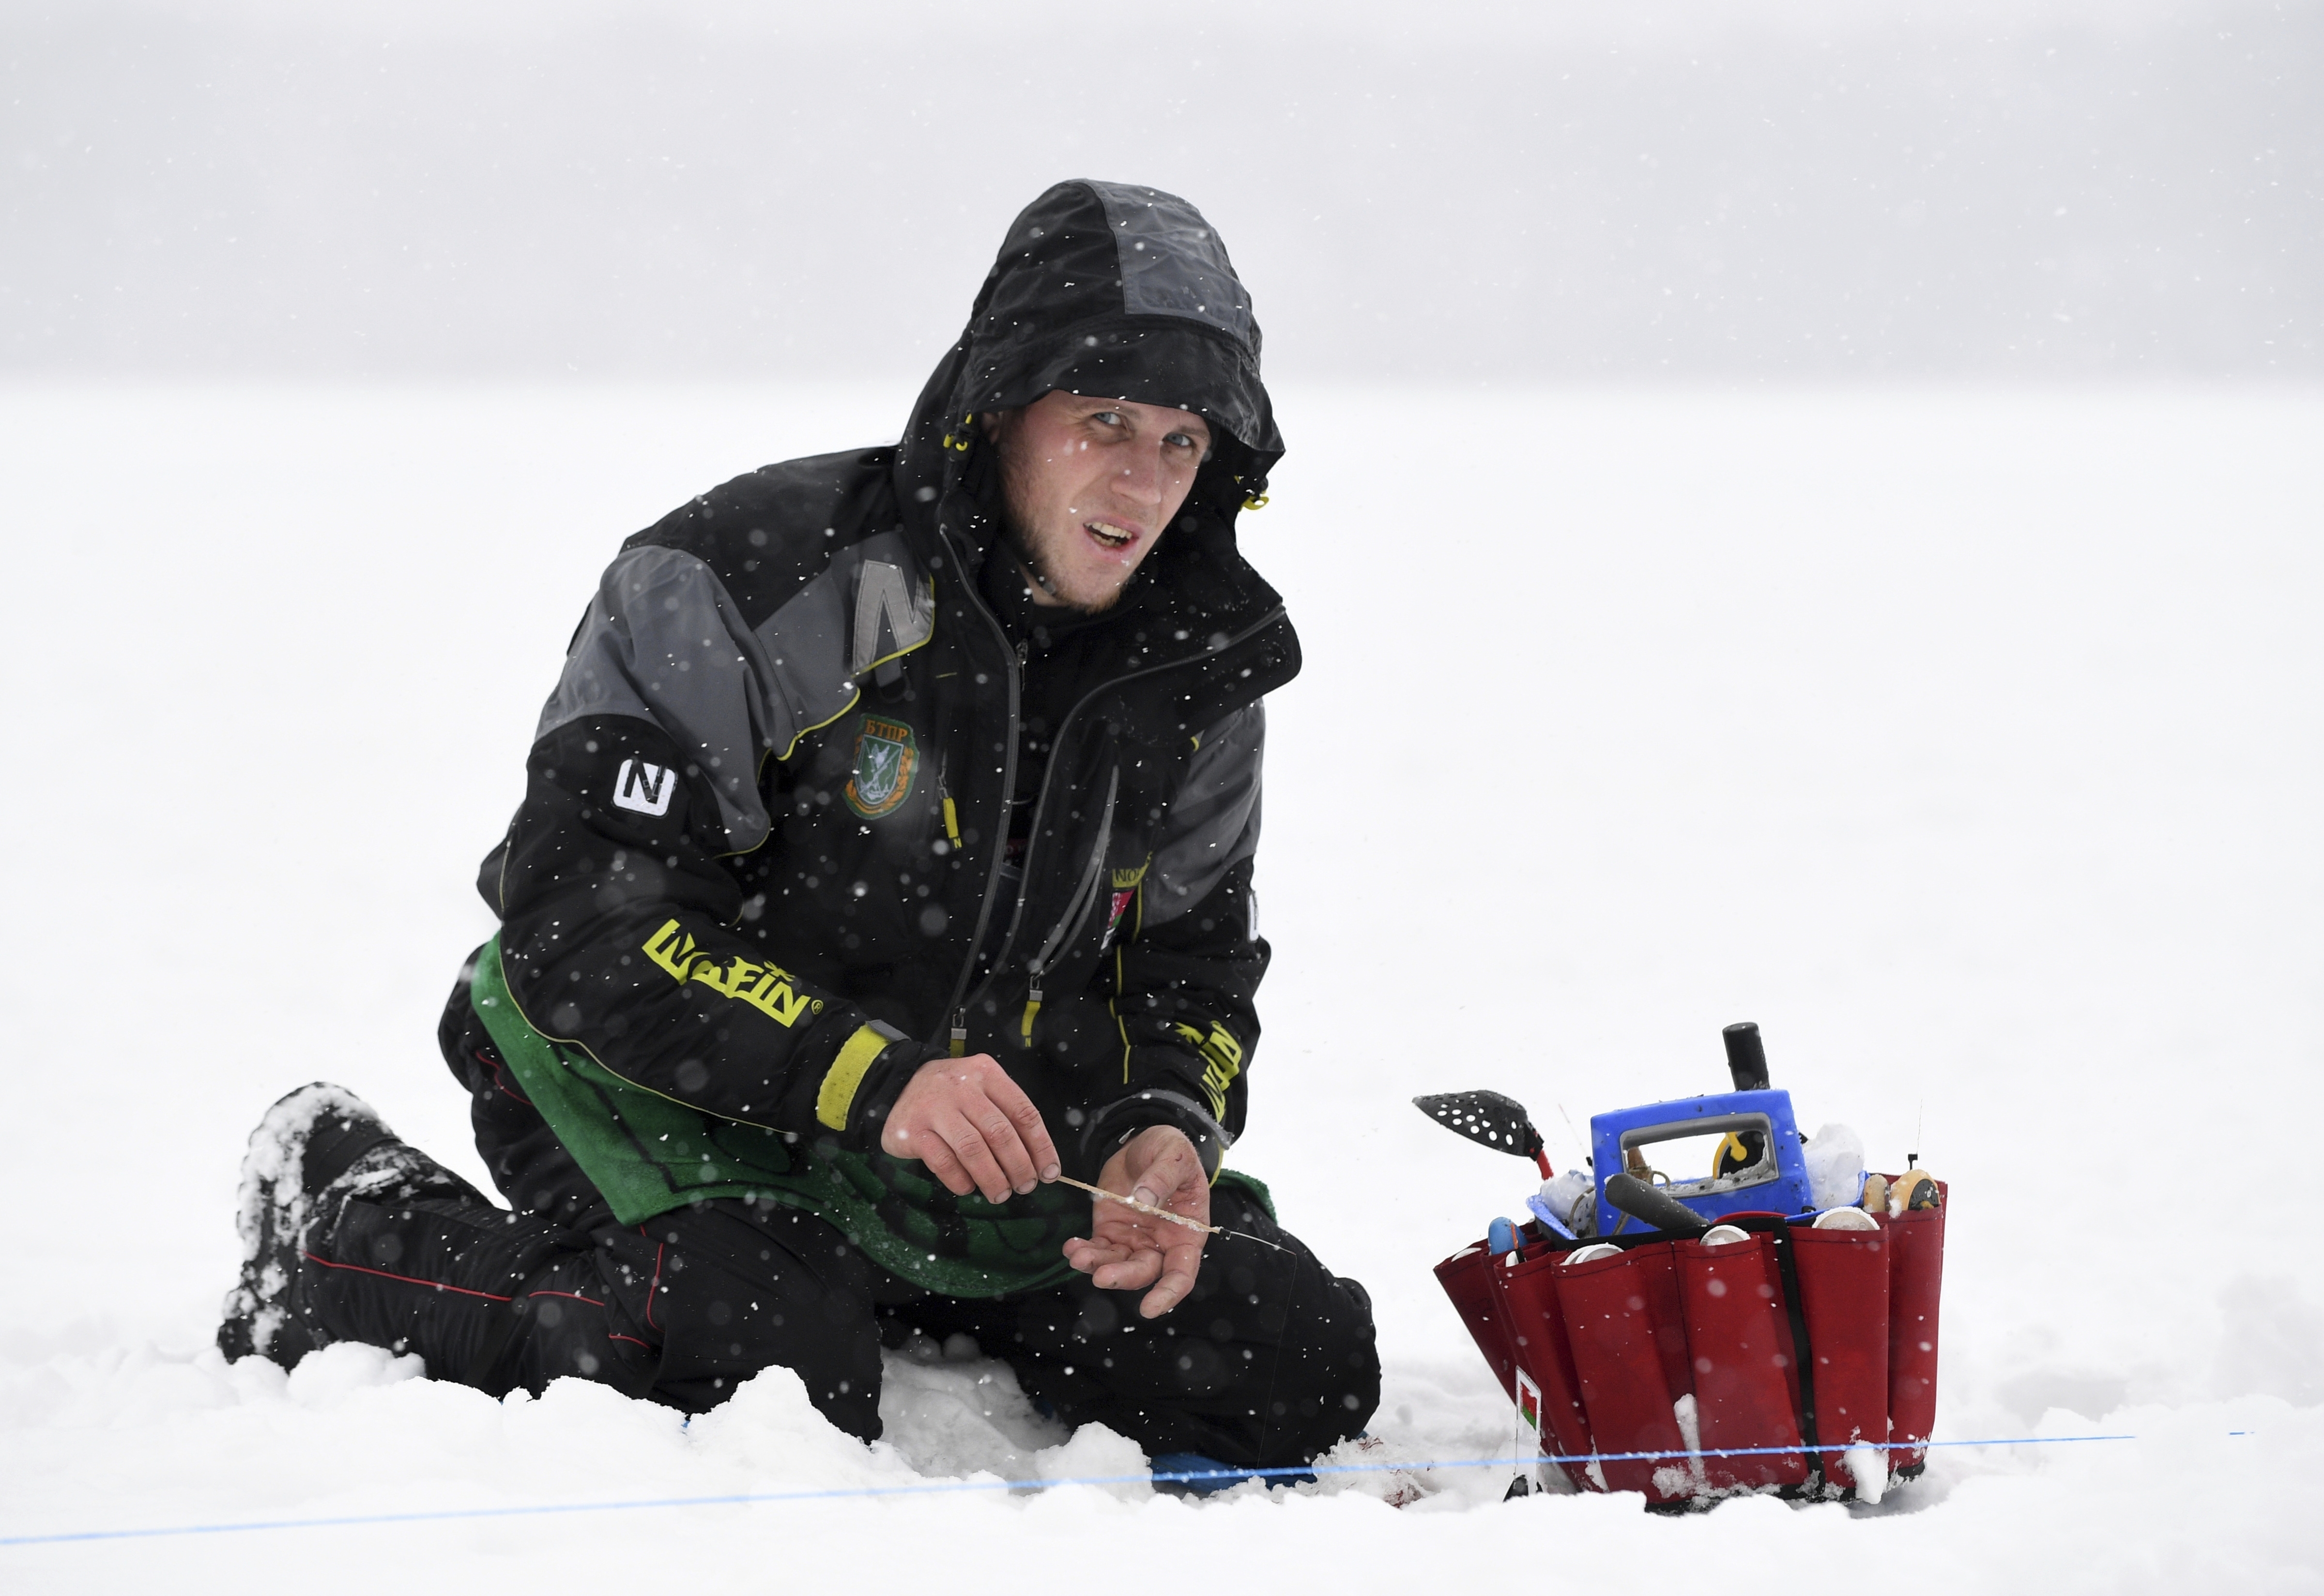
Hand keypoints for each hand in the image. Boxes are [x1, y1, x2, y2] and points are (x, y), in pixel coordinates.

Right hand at [882, 1054, 1060, 1204]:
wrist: (898, 1084)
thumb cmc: (952, 1095)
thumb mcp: (982, 1090)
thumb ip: (1007, 1117)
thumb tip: (1038, 1162)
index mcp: (987, 1074)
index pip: (1023, 1112)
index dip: (1041, 1146)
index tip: (1049, 1172)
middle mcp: (961, 1087)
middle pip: (999, 1132)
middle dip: (1018, 1166)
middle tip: (1025, 1187)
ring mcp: (934, 1107)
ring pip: (972, 1149)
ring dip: (992, 1177)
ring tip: (1001, 1194)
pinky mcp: (911, 1130)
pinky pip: (942, 1161)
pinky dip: (960, 1179)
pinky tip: (968, 1187)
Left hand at [1062, 1126, 1208, 1318]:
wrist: (1144, 1144)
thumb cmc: (1171, 1151)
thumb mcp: (1174, 1155)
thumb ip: (1162, 1177)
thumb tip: (1144, 1200)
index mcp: (1186, 1234)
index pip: (1181, 1273)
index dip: (1168, 1294)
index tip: (1150, 1309)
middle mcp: (1160, 1244)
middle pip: (1144, 1272)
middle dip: (1122, 1277)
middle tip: (1101, 1275)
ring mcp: (1134, 1240)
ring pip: (1116, 1264)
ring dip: (1096, 1265)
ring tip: (1077, 1255)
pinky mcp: (1111, 1231)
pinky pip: (1097, 1248)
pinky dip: (1083, 1251)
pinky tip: (1071, 1246)